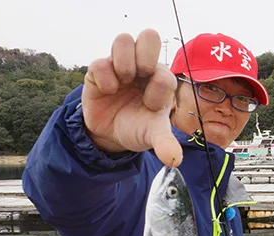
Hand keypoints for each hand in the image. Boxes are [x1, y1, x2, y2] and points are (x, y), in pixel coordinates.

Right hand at [82, 29, 181, 166]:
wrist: (111, 135)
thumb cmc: (138, 128)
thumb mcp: (153, 137)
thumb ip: (165, 145)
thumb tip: (174, 161)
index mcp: (161, 80)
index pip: (166, 71)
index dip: (159, 89)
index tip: (151, 106)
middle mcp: (143, 68)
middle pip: (150, 35)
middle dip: (146, 56)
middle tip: (139, 76)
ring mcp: (120, 66)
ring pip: (123, 40)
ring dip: (124, 62)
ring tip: (122, 82)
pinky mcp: (98, 70)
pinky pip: (99, 61)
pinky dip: (104, 77)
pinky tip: (107, 91)